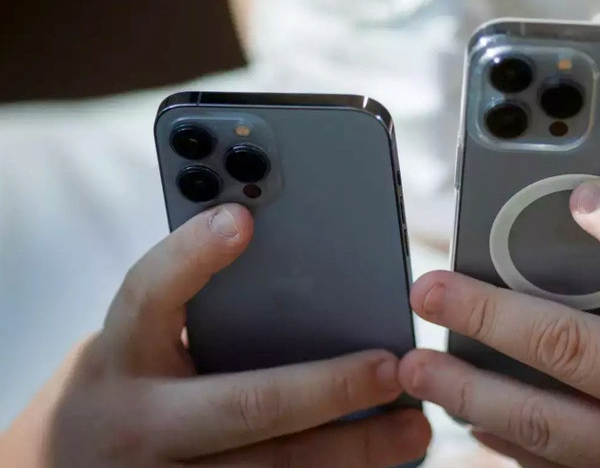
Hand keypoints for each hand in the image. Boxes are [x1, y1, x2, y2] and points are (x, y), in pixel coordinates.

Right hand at [0, 204, 429, 467]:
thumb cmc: (124, 385)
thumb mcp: (135, 342)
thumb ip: (192, 310)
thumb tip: (298, 267)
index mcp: (120, 354)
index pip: (148, 296)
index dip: (191, 257)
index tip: (242, 220)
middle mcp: (137, 422)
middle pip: (244, 404)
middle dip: (328, 389)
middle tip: (393, 368)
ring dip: (353, 449)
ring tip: (414, 428)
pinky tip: (376, 464)